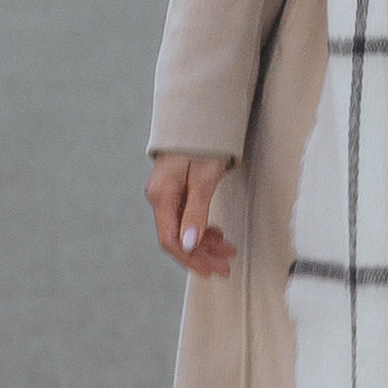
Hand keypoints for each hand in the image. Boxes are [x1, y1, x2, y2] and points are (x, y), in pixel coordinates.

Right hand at [147, 154, 235, 277]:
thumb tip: (188, 245)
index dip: (191, 259)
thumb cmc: (204, 144)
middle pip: (177, 237)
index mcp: (161, 196)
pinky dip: (202, 228)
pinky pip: (186, 217)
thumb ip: (196, 212)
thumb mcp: (204, 178)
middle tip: (226, 266)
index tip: (211, 271)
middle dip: (201, 254)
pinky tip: (217, 234)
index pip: (171, 240)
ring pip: (183, 228)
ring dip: (204, 243)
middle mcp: (159, 197)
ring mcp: (166, 193)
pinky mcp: (175, 189)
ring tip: (228, 251)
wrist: (200, 116)